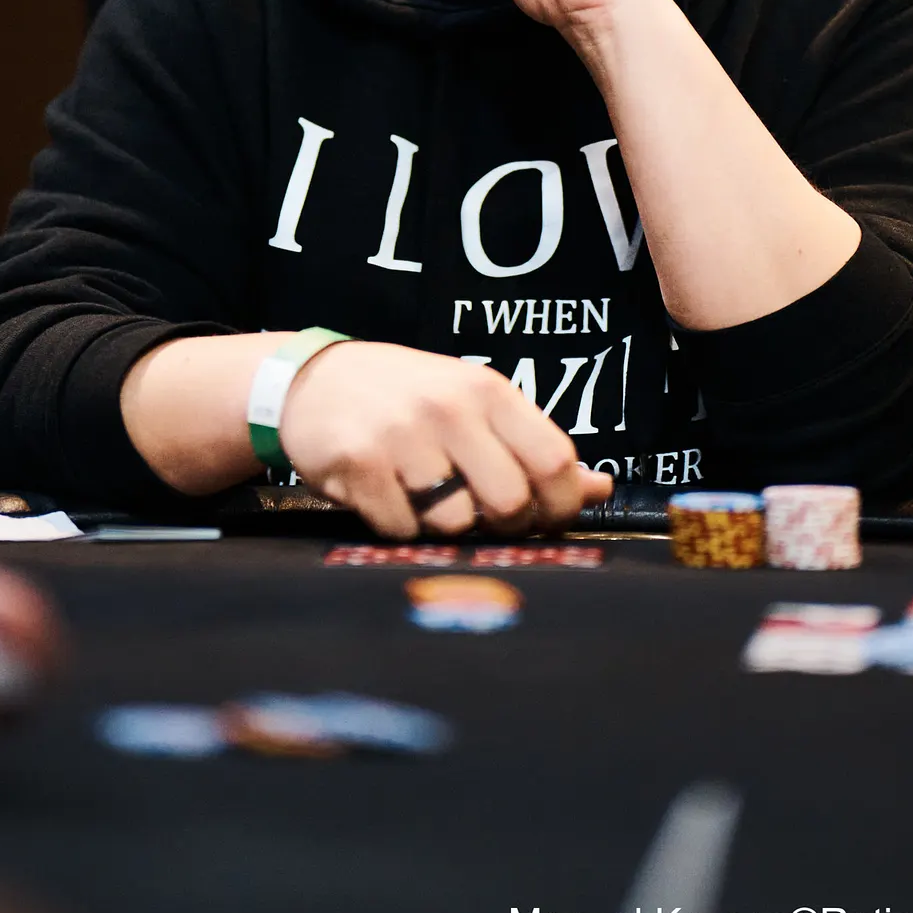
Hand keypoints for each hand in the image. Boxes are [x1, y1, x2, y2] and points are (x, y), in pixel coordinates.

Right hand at [279, 340, 614, 539]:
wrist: (311, 381)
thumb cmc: (406, 396)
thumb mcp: (473, 404)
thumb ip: (533, 447)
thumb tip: (601, 489)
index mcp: (487, 390)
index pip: (554, 461)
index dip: (560, 504)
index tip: (544, 515)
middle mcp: (448, 408)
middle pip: (509, 503)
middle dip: (501, 524)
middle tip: (480, 513)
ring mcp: (402, 437)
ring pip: (454, 524)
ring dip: (444, 526)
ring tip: (425, 496)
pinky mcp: (359, 466)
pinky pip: (401, 530)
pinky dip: (398, 526)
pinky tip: (387, 495)